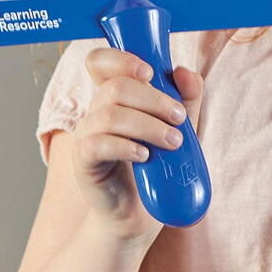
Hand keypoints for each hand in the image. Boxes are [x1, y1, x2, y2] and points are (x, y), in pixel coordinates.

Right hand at [71, 48, 203, 242]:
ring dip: (149, 125)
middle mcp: (97, 111)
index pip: (100, 62)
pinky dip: (127, 146)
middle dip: (155, 100)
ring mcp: (87, 135)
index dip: (121, 59)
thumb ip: (186, 97)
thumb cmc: (159, 164)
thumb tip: (185, 71)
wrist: (141, 213)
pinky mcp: (84, 161)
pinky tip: (146, 156)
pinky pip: (98, 143)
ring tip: (173, 143)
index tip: (150, 72)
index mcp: (117, 96)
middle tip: (179, 120)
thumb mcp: (181, 126)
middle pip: (116, 86)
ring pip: (110, 113)